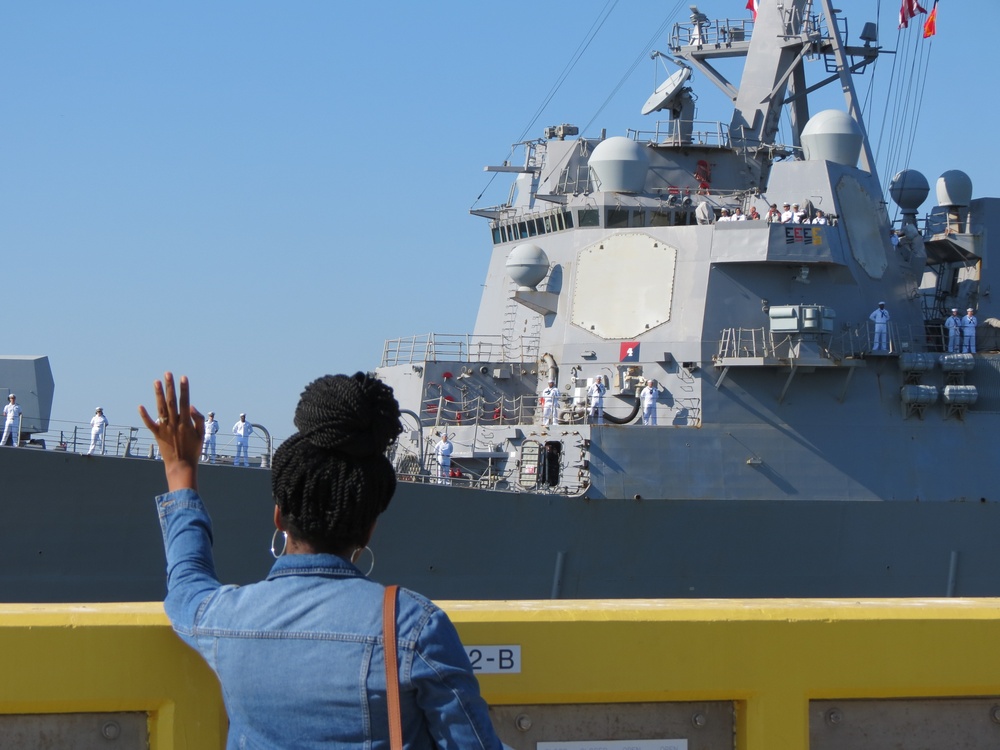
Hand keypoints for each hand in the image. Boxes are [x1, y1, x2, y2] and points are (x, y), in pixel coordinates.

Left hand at [139, 372, 203, 491]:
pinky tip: (140, 406)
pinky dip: (144, 415)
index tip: (183, 377)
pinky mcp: (157, 435)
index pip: (185, 401)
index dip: (184, 389)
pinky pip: (150, 423)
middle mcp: (174, 423)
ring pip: (160, 408)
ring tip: (156, 381)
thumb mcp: (201, 435)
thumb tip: (191, 406)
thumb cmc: (193, 450)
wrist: (181, 466)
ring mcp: (165, 428)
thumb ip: (198, 419)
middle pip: (171, 401)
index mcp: (186, 422)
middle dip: (170, 386)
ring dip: (158, 394)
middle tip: (168, 373)